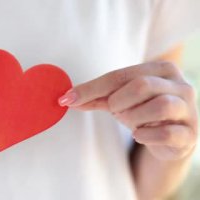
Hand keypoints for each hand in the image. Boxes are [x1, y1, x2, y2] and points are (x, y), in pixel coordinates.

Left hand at [59, 61, 197, 160]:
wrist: (171, 139)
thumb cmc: (143, 112)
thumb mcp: (119, 100)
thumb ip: (96, 97)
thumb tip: (66, 98)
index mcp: (161, 69)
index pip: (120, 75)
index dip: (91, 88)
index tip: (68, 98)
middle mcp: (181, 85)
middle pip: (141, 86)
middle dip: (119, 102)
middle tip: (115, 111)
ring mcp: (189, 110)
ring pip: (160, 106)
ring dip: (134, 117)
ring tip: (131, 122)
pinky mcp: (190, 134)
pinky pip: (166, 133)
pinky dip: (146, 135)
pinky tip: (139, 135)